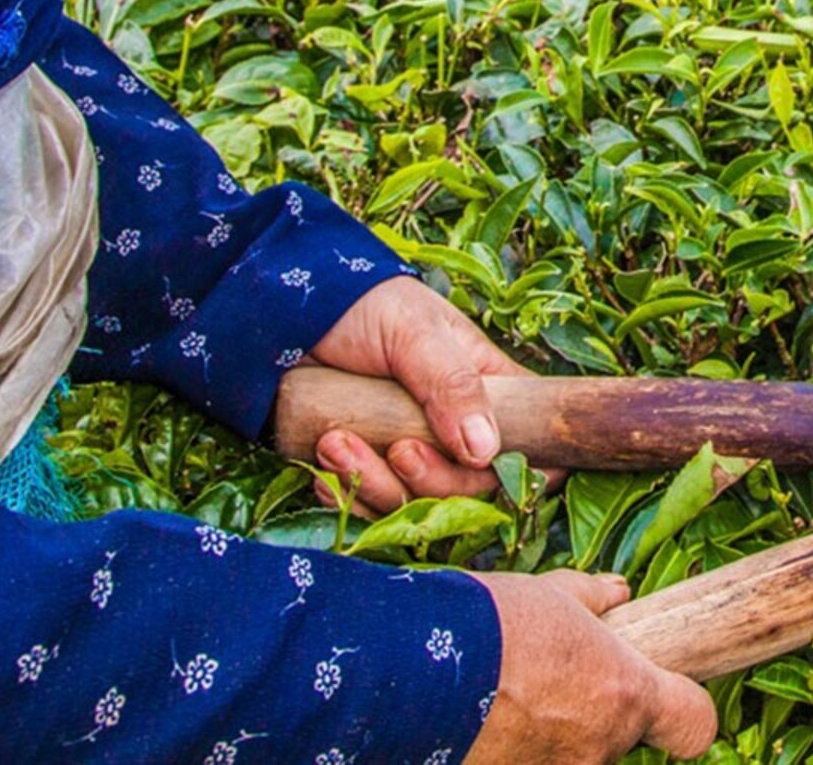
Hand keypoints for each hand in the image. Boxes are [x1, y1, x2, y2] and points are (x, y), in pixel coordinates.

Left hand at [297, 276, 526, 513]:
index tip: (484, 471)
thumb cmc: (365, 306)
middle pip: (467, 490)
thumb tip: (486, 450)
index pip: (528, 446)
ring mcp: (405, 454)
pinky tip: (324, 456)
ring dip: (372, 483)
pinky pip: (364, 507)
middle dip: (430, 480)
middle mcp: (452, 432)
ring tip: (336, 441)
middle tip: (398, 449)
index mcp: (485, 391)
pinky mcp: (361, 470)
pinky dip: (343, 490)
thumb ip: (453, 385)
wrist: (285, 314)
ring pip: (413, 504)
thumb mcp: (414, 333)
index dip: (522, 472)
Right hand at [466, 571, 717, 762]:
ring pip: (573, 754)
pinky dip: (516, 747)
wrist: (415, 669)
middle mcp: (600, 747)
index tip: (668, 691)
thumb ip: (593, 598)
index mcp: (626, 694)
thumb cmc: (492, 623)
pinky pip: (530, 762)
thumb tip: (618, 592)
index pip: (695, 725)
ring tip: (510, 697)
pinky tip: (485, 720)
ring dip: (553, 731)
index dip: (685, 708)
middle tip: (555, 680)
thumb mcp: (552, 596)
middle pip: (621, 738)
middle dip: (596, 712)